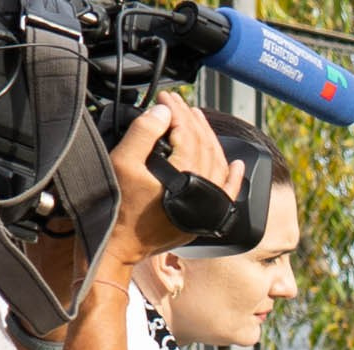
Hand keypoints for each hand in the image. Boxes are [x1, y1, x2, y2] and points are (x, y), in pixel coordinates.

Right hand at [103, 93, 243, 269]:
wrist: (119, 247)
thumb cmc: (117, 209)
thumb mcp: (122, 163)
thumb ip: (143, 133)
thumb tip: (163, 111)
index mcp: (184, 177)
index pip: (188, 133)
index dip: (176, 111)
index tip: (164, 97)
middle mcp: (201, 192)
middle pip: (205, 145)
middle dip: (191, 120)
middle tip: (177, 104)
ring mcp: (205, 207)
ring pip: (218, 164)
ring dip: (209, 138)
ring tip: (197, 119)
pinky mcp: (203, 218)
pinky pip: (226, 194)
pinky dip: (233, 177)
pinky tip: (236, 164)